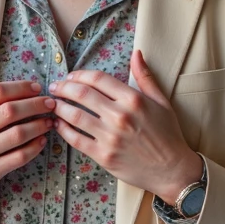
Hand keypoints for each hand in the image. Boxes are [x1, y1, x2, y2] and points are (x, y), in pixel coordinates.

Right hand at [0, 80, 53, 223]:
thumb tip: (19, 91)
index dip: (21, 87)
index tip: (36, 87)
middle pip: (11, 110)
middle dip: (36, 104)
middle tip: (50, 104)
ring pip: (19, 133)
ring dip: (40, 125)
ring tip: (49, 122)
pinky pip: (20, 156)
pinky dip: (35, 146)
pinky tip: (42, 140)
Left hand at [50, 48, 204, 204]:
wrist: (172, 169)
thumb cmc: (168, 134)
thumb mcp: (161, 102)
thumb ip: (145, 77)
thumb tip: (136, 54)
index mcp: (133, 99)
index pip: (98, 79)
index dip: (79, 75)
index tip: (71, 76)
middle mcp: (120, 116)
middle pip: (81, 94)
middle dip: (63, 87)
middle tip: (55, 87)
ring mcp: (110, 137)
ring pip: (74, 115)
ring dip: (59, 107)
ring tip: (53, 104)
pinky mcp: (103, 155)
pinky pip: (76, 139)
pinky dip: (63, 130)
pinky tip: (58, 125)